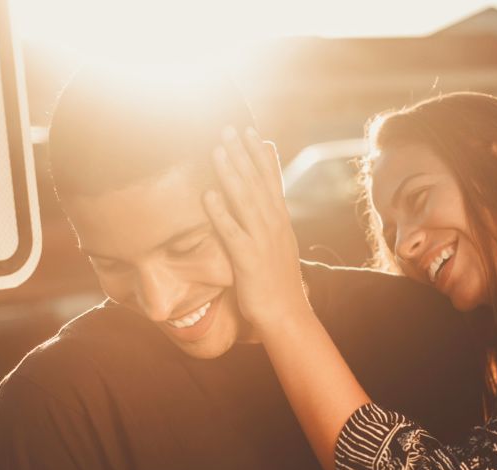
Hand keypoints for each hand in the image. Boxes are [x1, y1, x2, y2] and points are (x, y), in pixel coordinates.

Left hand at [203, 126, 311, 335]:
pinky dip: (220, 211)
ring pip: (245, 200)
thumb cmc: (277, 281)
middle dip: (242, 153)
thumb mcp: (278, 245)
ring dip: (231, 173)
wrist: (287, 315)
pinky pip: (232, 231)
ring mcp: (262, 240)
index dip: (260, 154)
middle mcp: (274, 225)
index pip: (271, 180)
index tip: (251, 131)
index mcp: (280, 220)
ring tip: (217, 149)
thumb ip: (270, 220)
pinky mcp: (249, 259)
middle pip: (257, 182)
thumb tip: (266, 200)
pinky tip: (208, 195)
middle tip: (228, 127)